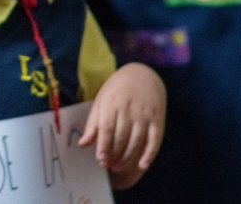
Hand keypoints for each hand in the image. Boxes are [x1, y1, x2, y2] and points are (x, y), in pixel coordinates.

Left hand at [79, 62, 165, 189]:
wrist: (142, 74)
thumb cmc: (116, 90)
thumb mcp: (101, 100)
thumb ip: (93, 123)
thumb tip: (83, 144)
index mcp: (111, 103)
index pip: (107, 129)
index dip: (103, 146)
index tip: (100, 160)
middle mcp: (129, 109)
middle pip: (121, 137)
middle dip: (114, 155)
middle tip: (108, 166)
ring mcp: (144, 115)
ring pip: (136, 141)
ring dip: (127, 157)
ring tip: (118, 167)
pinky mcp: (157, 120)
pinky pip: (154, 140)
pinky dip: (149, 154)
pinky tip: (141, 165)